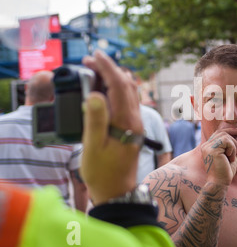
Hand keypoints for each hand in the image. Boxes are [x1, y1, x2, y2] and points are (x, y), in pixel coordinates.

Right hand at [80, 50, 143, 204]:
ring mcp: (136, 123)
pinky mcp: (132, 127)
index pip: (120, 86)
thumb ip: (95, 120)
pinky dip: (117, 89)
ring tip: (95, 71)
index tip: (94, 55)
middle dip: (110, 68)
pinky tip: (104, 90)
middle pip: (128, 84)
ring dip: (115, 77)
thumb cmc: (103, 173)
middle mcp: (136, 119)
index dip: (107, 67)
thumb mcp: (93, 147)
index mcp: (127, 122)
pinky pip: (128, 101)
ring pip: (130, 91)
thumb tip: (95, 94)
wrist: (117, 191)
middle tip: (90, 61)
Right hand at [200, 128, 236, 185]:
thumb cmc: (225, 172)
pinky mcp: (212, 149)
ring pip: (225, 136)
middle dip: (234, 139)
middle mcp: (206, 145)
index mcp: (209, 146)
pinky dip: (232, 148)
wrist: (220, 183)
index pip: (219, 133)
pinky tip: (231, 158)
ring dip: (234, 145)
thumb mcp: (233, 156)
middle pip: (222, 132)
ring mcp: (208, 147)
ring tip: (234, 157)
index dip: (230, 130)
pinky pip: (226, 141)